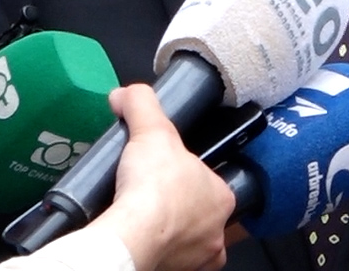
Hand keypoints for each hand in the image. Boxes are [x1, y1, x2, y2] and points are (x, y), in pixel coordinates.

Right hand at [97, 84, 235, 270]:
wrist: (133, 234)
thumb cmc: (152, 189)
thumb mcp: (150, 128)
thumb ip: (141, 104)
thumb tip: (127, 94)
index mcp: (221, 196)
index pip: (209, 182)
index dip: (187, 176)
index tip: (167, 175)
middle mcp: (216, 230)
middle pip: (199, 214)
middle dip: (180, 207)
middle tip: (155, 198)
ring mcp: (199, 256)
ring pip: (189, 241)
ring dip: (172, 232)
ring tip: (147, 220)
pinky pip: (174, 262)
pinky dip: (161, 253)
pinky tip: (145, 240)